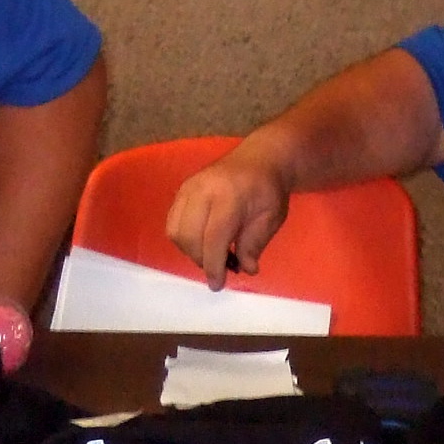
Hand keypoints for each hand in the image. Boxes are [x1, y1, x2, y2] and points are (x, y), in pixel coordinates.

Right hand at [165, 139, 292, 287]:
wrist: (260, 158)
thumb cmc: (268, 190)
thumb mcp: (271, 218)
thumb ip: (255, 244)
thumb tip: (245, 269)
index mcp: (229, 196)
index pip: (214, 237)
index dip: (213, 265)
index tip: (218, 284)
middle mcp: (203, 189)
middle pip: (190, 237)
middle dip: (202, 260)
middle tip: (220, 267)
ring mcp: (188, 187)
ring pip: (176, 231)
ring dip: (190, 251)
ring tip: (211, 252)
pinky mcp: (182, 190)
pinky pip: (172, 222)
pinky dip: (183, 239)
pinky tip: (201, 241)